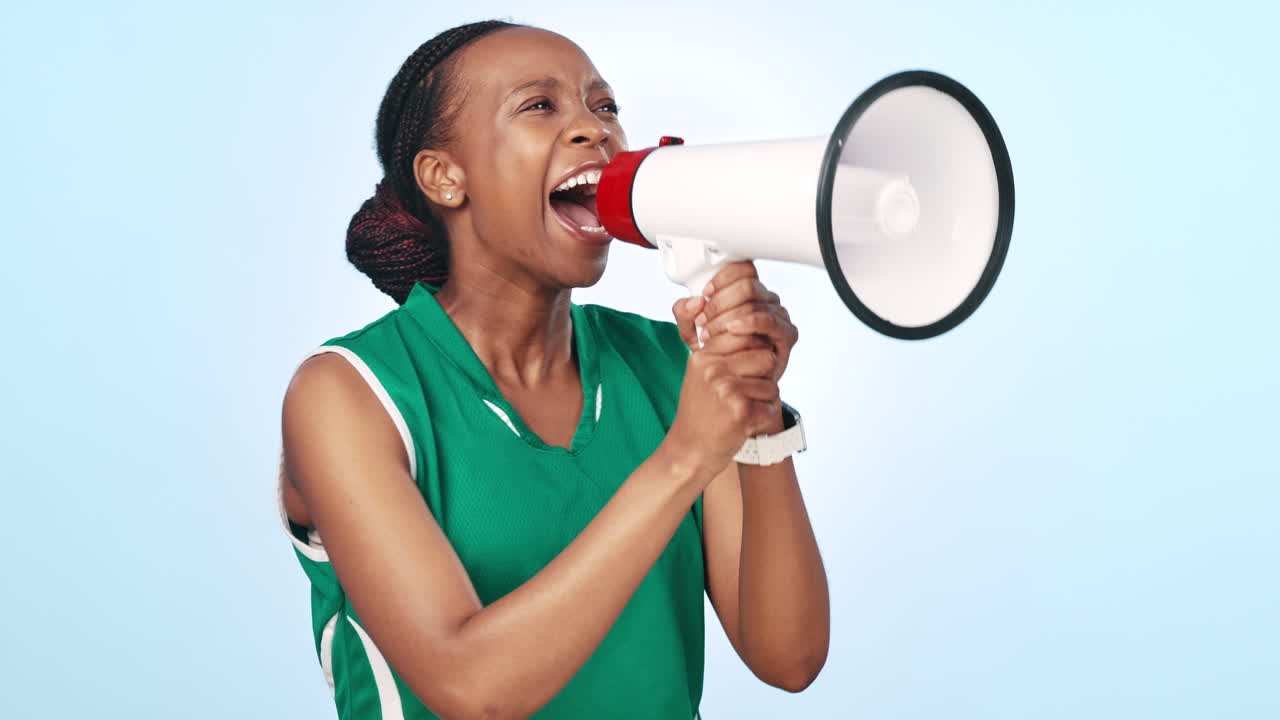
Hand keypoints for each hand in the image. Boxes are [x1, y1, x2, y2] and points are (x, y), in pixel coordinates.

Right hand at [664, 325, 781, 475]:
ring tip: (741, 410)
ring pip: (772, 384)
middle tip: (744, 394)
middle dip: (763, 377)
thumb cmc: (700, 413)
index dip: (753, 356)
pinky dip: (763, 419)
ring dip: (764, 400)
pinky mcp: (740, 412)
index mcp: (704, 356)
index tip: (741, 375)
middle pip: (766, 356)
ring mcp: (726, 390)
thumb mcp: (702, 374)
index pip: (747, 335)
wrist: (688, 452)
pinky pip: (771, 407)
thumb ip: (724, 351)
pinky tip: (744, 424)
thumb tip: (758, 331)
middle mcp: (713, 369)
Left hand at [671, 261, 798, 381]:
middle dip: (720, 302)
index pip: (742, 268)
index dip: (722, 278)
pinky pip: (770, 320)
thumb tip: (694, 301)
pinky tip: (733, 329)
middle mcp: (766, 298)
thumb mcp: (692, 333)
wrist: (732, 384)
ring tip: (710, 334)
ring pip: (755, 302)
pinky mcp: (786, 334)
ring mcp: (778, 315)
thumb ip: (685, 315)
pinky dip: (749, 322)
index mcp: (747, 291)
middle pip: (747, 284)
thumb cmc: (716, 354)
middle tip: (702, 321)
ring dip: (727, 317)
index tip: (705, 293)